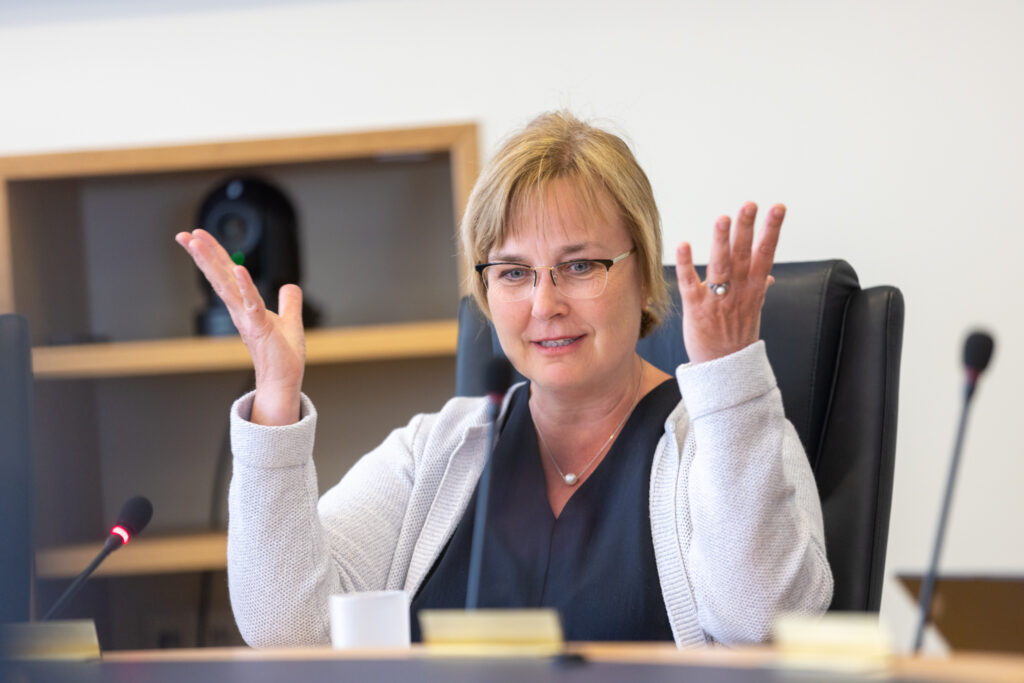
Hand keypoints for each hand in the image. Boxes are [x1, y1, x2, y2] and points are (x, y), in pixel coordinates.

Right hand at [175, 229, 305, 424]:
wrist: (283, 380)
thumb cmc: (283, 355)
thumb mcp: (288, 320)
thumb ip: (288, 302)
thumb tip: (290, 285)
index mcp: (245, 305)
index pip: (227, 274)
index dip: (214, 253)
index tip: (198, 235)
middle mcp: (240, 310)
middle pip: (219, 276)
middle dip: (202, 254)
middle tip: (184, 235)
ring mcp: (248, 318)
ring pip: (226, 285)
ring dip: (212, 263)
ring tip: (197, 243)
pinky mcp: (260, 327)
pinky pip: (252, 303)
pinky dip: (246, 286)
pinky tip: (239, 269)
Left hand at [675, 202, 782, 364]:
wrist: (725, 369)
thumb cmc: (737, 337)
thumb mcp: (754, 310)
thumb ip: (759, 288)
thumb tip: (768, 274)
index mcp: (754, 288)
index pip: (766, 253)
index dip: (773, 230)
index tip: (778, 208)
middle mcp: (738, 291)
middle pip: (744, 255)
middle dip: (748, 228)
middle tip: (750, 204)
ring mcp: (717, 299)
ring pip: (721, 266)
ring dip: (721, 242)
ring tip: (723, 219)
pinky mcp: (696, 308)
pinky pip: (690, 283)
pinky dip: (687, 264)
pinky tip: (684, 244)